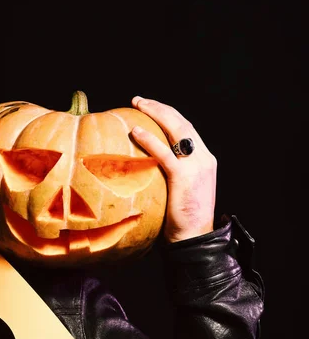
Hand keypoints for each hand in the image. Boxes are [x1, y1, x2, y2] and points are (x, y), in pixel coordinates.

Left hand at [130, 96, 216, 242]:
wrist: (193, 239)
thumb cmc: (181, 218)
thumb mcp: (178, 189)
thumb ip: (169, 172)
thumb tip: (143, 162)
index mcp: (204, 159)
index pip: (186, 128)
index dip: (167, 114)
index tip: (148, 106)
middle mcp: (204, 158)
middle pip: (182, 123)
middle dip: (159, 108)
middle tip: (138, 100)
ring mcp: (197, 166)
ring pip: (177, 130)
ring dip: (155, 114)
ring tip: (136, 105)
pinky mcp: (185, 177)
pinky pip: (165, 154)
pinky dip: (150, 140)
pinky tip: (135, 132)